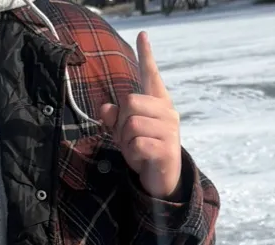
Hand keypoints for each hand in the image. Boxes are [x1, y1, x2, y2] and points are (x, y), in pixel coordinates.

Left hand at [97, 32, 181, 199]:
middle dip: (121, 123)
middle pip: (129, 101)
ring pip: (131, 124)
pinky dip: (132, 155)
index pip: (151, 75)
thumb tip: (105, 108)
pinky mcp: (166, 149)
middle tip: (128, 139)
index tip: (142, 34)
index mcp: (158, 102)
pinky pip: (137, 144)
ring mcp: (169, 130)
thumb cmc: (144, 150)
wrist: (162, 179)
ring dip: (126, 142)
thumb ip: (114, 118)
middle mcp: (167, 111)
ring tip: (136, 150)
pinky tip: (140, 160)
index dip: (146, 55)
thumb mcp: (125, 133)